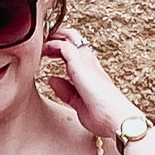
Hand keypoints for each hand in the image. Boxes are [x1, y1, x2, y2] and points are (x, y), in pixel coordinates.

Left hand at [41, 25, 137, 140]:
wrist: (114, 118)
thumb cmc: (102, 116)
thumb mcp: (78, 103)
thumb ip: (65, 91)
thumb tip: (51, 80)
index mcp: (91, 72)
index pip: (75, 53)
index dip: (60, 49)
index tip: (47, 52)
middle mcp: (89, 63)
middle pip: (73, 39)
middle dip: (57, 37)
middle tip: (42, 41)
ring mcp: (85, 61)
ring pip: (68, 38)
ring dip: (53, 37)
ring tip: (39, 40)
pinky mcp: (80, 62)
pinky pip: (62, 46)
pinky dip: (51, 45)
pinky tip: (42, 50)